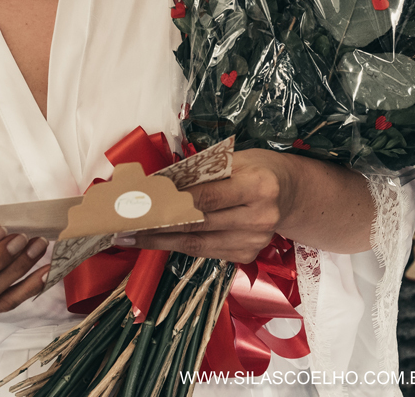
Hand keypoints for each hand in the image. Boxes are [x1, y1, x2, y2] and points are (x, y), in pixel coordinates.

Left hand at [130, 149, 287, 262]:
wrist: (289, 193)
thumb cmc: (258, 168)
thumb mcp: (236, 159)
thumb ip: (202, 171)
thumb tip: (157, 182)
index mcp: (259, 186)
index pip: (205, 196)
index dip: (170, 201)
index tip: (140, 203)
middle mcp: (260, 218)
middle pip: (198, 224)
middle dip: (157, 224)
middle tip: (124, 224)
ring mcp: (254, 241)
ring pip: (197, 244)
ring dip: (160, 241)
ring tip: (131, 237)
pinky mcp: (247, 256)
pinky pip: (205, 251)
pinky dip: (179, 245)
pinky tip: (158, 240)